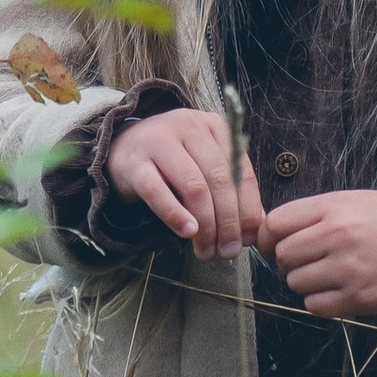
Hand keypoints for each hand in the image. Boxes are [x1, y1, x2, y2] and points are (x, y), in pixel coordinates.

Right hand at [104, 105, 266, 256]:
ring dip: (206, 224)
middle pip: (220, 180)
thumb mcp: (203, 165)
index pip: (240, 171)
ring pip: (194, 187)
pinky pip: (158, 192)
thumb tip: (254, 224)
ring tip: (207, 250)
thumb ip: (229, 188)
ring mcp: (159, 141)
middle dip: (229, 221)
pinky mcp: (134, 163)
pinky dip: (175, 215)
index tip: (249, 238)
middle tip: (229, 250)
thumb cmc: (171, 161)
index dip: (248, 208)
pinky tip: (187, 232)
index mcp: (213, 126)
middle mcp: (189, 127)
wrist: (122, 148)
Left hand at [264, 188, 376, 320]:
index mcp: (333, 207)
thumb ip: (311, 215)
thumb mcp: (350, 201)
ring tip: (330, 272)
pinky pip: (315, 305)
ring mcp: (349, 268)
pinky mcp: (360, 298)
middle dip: (288, 260)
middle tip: (310, 259)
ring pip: (295, 282)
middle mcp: (338, 235)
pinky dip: (320, 301)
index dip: (266, 237)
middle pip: (282, 255)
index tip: (273, 244)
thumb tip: (267, 236)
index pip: (274, 224)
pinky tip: (339, 289)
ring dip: (305, 281)